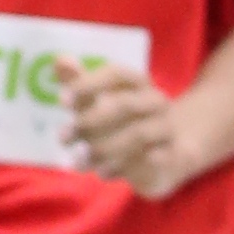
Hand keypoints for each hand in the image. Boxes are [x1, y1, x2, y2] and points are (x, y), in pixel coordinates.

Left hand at [60, 63, 205, 197]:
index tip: (61, 101)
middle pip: (125, 104)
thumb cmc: (125, 122)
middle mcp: (156, 101)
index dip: (88, 84)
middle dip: (90, 121)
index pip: (116, 74)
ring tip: (77, 162)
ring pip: (138, 135)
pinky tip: (102, 173)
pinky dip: (124, 167)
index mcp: (138, 82)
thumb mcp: (98, 103)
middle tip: (62, 137)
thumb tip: (60, 60)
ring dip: (103, 149)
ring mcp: (167, 128)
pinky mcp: (173, 156)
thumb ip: (79, 83)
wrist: (170, 152)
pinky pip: (150, 161)